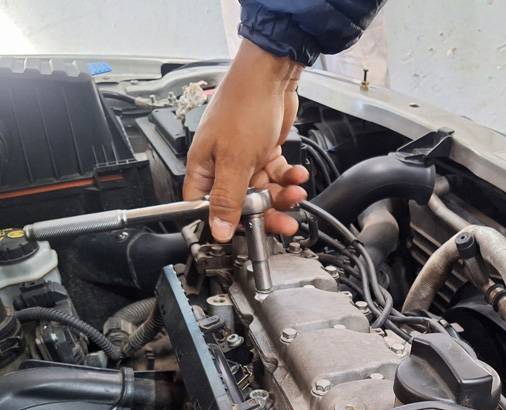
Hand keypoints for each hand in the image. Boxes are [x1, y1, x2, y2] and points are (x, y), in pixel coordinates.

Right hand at [184, 39, 308, 241]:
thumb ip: (228, 198)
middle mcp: (222, 166)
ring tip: (296, 193)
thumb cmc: (244, 106)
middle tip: (283, 222)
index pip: (207, 208)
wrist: (272, 76)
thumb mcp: (235, 160)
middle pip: (241, 205)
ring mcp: (244, 160)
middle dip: (266, 214)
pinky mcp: (263, 153)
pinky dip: (288, 179)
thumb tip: (218, 230)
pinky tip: (297, 175)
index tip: (246, 234)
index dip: (225, 225)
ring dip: (282, 196)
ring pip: (263, 193)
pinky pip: (276, 177)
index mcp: (204, 169)